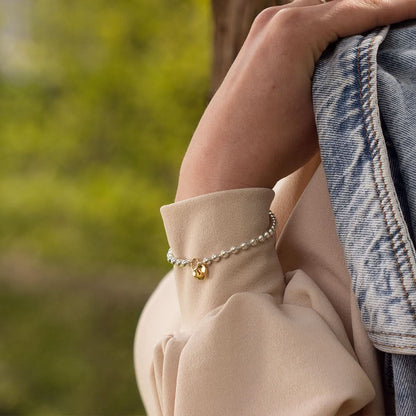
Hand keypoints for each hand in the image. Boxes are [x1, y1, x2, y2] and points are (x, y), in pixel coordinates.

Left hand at [175, 0, 415, 201]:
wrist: (222, 164)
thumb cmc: (271, 143)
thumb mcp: (324, 110)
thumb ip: (349, 76)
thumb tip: (364, 61)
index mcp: (297, 30)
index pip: (360, 11)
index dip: (395, 10)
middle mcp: (275, 20)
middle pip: (337, 8)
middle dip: (369, 14)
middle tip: (398, 23)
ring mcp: (259, 33)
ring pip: (314, 17)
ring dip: (342, 23)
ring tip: (370, 35)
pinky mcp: (251, 48)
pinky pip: (293, 31)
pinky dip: (316, 34)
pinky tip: (331, 44)